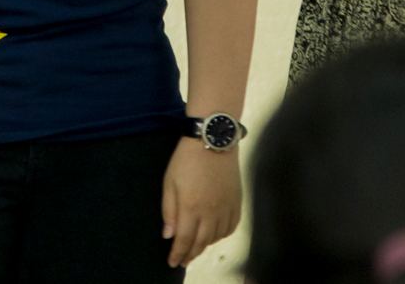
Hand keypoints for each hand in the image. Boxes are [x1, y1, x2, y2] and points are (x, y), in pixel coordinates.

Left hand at [161, 138, 240, 267]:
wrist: (213, 141)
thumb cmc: (186, 160)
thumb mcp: (169, 182)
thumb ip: (168, 210)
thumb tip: (168, 235)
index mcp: (191, 208)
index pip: (184, 240)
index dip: (178, 254)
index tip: (172, 263)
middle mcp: (211, 213)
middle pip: (201, 242)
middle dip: (190, 254)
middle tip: (183, 260)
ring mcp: (226, 209)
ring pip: (216, 237)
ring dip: (204, 246)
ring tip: (195, 249)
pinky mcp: (236, 203)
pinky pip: (230, 228)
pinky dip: (221, 236)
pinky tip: (214, 235)